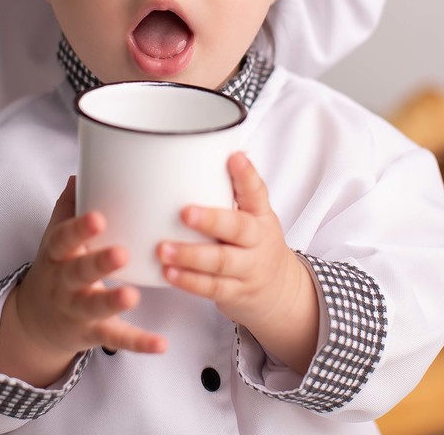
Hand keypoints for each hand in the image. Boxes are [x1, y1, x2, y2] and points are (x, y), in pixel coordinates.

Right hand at [7, 177, 166, 369]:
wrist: (36, 322)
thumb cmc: (57, 267)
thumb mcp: (55, 238)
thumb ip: (68, 207)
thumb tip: (79, 171)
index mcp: (57, 254)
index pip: (63, 238)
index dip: (79, 229)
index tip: (98, 217)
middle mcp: (63, 282)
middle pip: (78, 272)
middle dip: (98, 263)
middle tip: (121, 252)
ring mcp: (76, 309)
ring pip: (93, 306)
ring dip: (112, 301)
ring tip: (133, 296)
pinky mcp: (91, 334)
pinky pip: (115, 338)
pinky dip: (138, 342)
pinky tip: (161, 344)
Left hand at [157, 152, 317, 370]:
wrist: (280, 291)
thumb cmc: (254, 244)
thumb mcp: (253, 215)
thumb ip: (233, 190)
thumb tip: (210, 150)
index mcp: (260, 215)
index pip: (256, 191)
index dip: (246, 174)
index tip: (234, 157)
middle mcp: (258, 240)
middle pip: (239, 229)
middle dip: (212, 220)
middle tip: (185, 212)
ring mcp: (248, 268)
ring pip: (222, 262)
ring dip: (191, 255)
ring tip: (164, 249)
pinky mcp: (236, 292)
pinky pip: (212, 288)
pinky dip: (189, 281)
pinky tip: (168, 272)